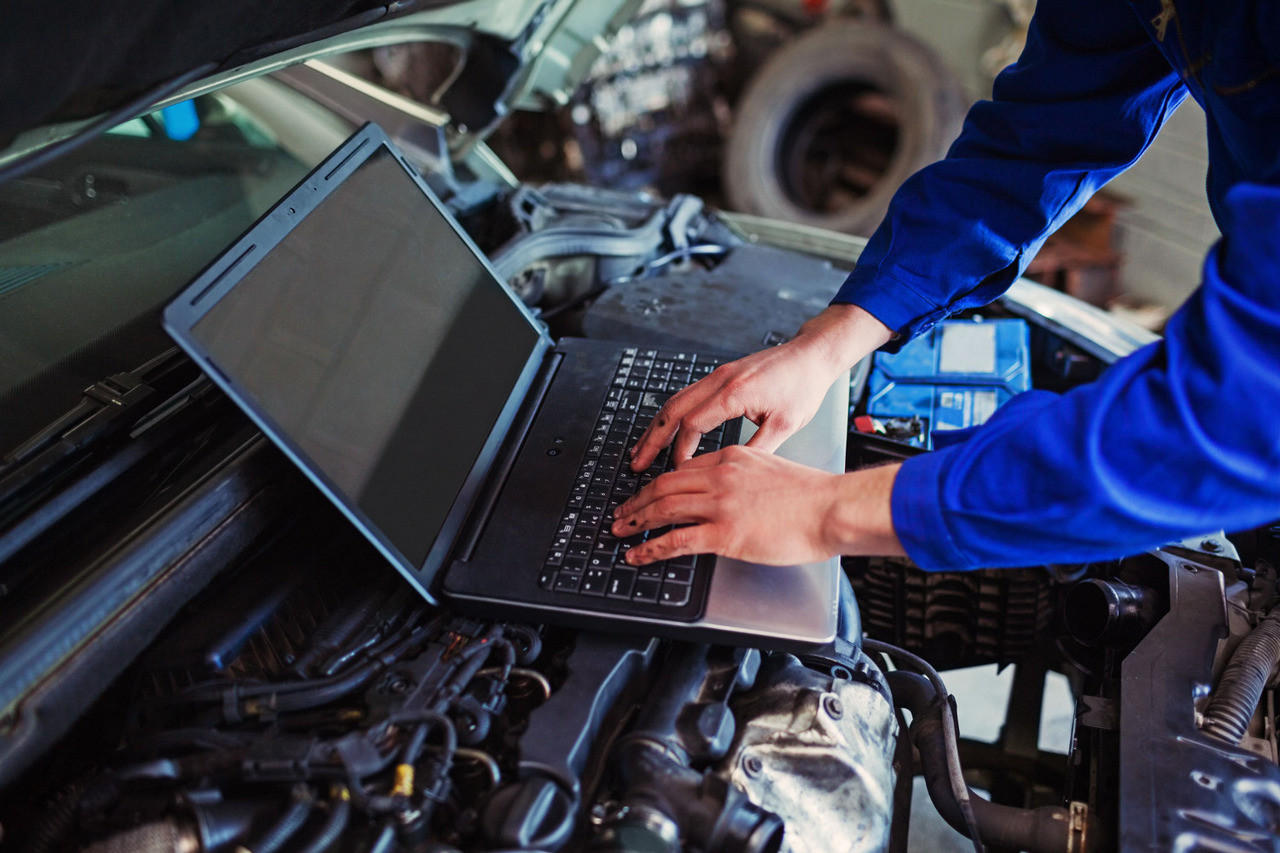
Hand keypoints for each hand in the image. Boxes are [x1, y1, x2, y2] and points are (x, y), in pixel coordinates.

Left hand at [611, 445, 905, 565]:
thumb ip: (745, 476)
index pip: (684, 468)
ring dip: (636, 520)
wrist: (831, 508)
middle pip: (664, 484)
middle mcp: (720, 476)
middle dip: (638, 499)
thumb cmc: (812, 495)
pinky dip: (650, 547)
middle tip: (622, 510)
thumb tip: (731, 492)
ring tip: (620, 530)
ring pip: (663, 508)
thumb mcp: (772, 468)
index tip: (649, 492)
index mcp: (732, 458)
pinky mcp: (724, 534)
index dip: (659, 482)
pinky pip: (676, 539)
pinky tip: (637, 554)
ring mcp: (720, 505)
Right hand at [628, 304, 891, 470]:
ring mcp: (718, 376)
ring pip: (676, 401)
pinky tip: (666, 429)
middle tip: (636, 462)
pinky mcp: (721, 376)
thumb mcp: (785, 425)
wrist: (811, 356)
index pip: (692, 424)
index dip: (680, 451)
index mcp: (734, 393)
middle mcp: (720, 381)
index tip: (677, 471)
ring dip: (657, 426)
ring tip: (642, 449)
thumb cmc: (803, 386)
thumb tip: (730, 473)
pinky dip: (672, 415)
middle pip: (672, 410)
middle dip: (652, 439)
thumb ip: (756, 449)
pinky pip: (687, 396)